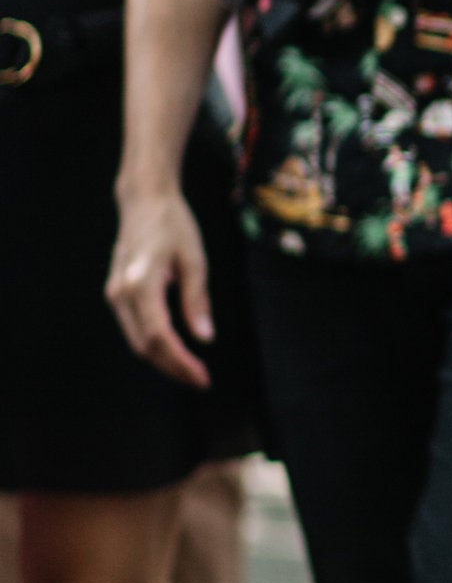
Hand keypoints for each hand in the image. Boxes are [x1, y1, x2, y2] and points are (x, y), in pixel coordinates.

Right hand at [107, 187, 213, 388]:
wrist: (143, 201)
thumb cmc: (173, 225)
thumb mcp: (195, 260)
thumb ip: (197, 300)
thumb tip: (205, 338)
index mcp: (142, 282)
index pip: (159, 335)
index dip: (180, 361)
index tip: (202, 377)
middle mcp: (122, 292)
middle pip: (145, 345)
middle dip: (173, 368)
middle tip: (202, 381)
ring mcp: (115, 294)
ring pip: (137, 341)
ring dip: (163, 360)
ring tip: (192, 371)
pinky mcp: (116, 293)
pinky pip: (134, 329)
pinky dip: (154, 345)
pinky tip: (176, 352)